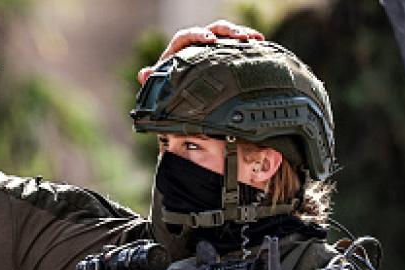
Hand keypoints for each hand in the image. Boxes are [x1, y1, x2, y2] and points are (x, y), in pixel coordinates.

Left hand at [139, 21, 264, 83]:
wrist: (179, 104)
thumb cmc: (169, 93)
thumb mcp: (161, 87)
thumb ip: (153, 80)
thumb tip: (143, 73)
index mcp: (178, 51)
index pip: (186, 36)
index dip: (197, 35)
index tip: (209, 40)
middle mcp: (196, 46)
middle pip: (211, 30)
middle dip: (226, 31)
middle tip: (240, 37)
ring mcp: (211, 51)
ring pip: (226, 36)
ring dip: (241, 35)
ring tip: (256, 39)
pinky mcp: (222, 57)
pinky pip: (235, 47)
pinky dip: (247, 45)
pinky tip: (261, 46)